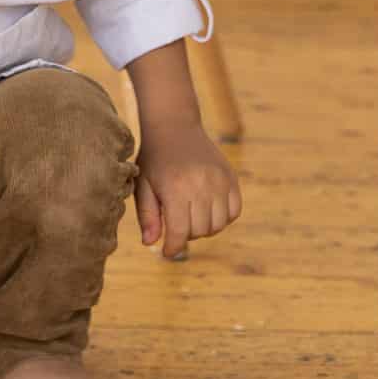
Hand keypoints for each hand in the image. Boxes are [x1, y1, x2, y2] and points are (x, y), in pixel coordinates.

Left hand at [134, 120, 241, 259]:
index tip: (167, 252)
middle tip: (175, 225)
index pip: (180, 232)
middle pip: (200, 230)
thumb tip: (150, 243)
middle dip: (186, 236)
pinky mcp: (231, 177)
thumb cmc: (154, 159)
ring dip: (204, 229)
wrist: (174, 127)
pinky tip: (207, 211)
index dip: (173, 248)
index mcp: (176, 189)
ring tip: (190, 218)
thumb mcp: (143, 186)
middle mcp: (201, 185)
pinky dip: (223, 218)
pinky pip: (234, 211)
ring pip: (218, 224)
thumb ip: (147, 216)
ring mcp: (220, 181)